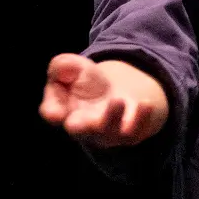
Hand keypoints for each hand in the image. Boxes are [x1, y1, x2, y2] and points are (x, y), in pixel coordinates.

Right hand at [40, 53, 167, 147]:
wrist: (118, 91)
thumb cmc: (87, 83)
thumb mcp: (73, 68)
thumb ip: (63, 66)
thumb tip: (63, 68)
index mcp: (64, 110)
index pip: (52, 113)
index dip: (53, 112)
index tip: (56, 113)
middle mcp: (84, 126)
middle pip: (80, 131)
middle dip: (81, 126)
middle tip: (82, 119)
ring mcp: (108, 132)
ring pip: (110, 132)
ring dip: (113, 117)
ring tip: (118, 100)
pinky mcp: (131, 133)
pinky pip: (137, 131)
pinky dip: (142, 119)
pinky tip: (146, 104)